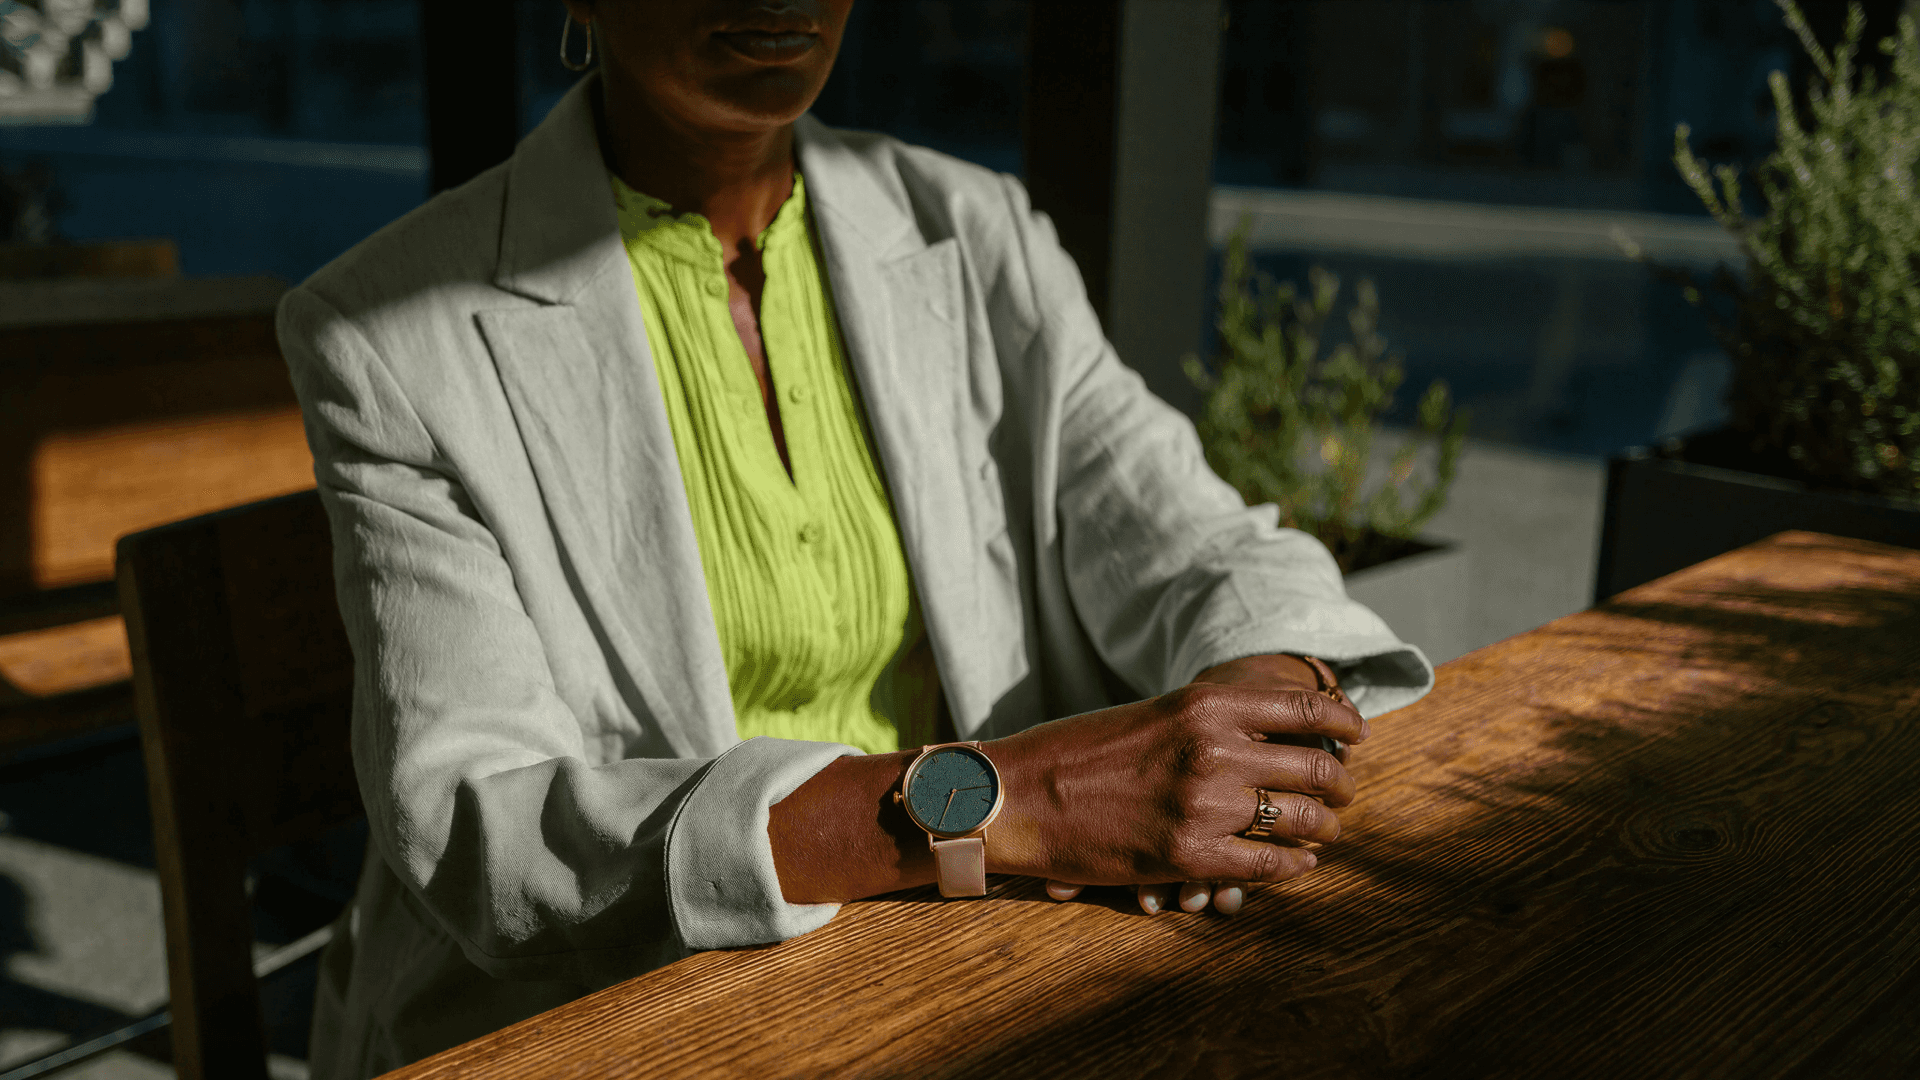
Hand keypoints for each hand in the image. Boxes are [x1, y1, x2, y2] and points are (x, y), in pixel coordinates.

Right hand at [983, 655, 1367, 907]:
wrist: (1019, 794)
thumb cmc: (1079, 752)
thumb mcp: (1152, 716)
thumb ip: (1210, 722)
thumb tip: (1267, 734)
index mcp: (1204, 705)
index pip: (1306, 707)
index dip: (1344, 722)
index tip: (1355, 736)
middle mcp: (1214, 750)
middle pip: (1316, 767)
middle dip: (1340, 784)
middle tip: (1341, 794)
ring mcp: (1204, 805)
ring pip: (1301, 819)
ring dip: (1324, 828)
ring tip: (1325, 832)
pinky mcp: (1188, 855)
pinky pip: (1269, 865)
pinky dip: (1295, 866)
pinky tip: (1300, 864)